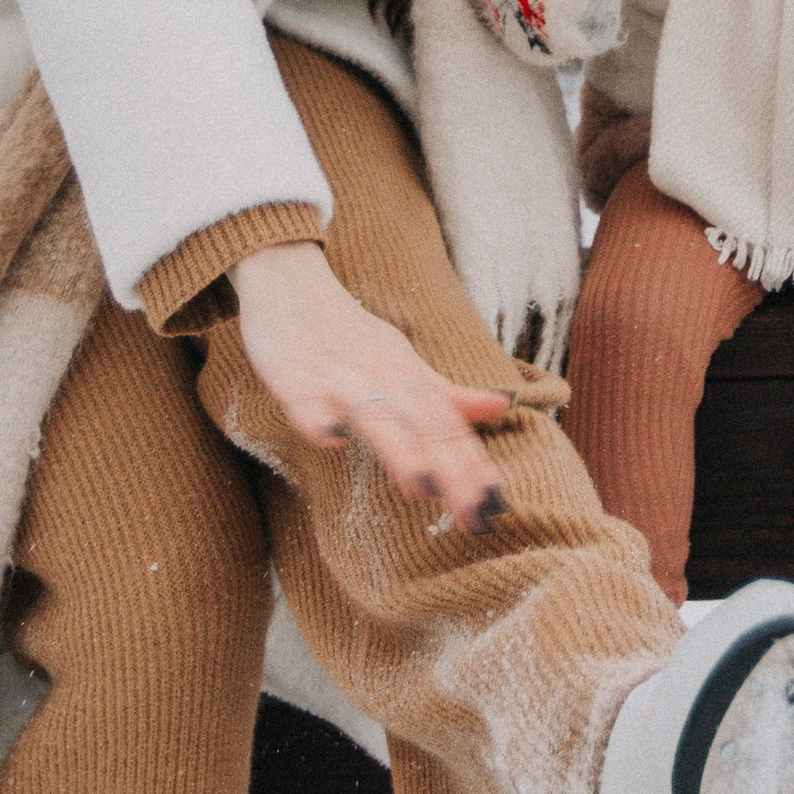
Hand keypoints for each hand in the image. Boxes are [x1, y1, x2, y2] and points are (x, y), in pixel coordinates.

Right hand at [230, 243, 514, 528]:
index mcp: (409, 377)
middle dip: (451, 470)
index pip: (449, 425)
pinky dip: (317, 418)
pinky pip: (306, 399)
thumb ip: (447, 393)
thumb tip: (504, 406)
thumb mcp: (403, 362)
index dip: (474, 465)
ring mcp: (339, 376)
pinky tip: (329, 441)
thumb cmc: (349, 333)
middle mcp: (383, 376)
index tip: (497, 504)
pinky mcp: (296, 376)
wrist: (290, 281)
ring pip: (374, 413)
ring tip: (422, 487)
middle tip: (474, 512)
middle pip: (424, 425)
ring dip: (399, 449)